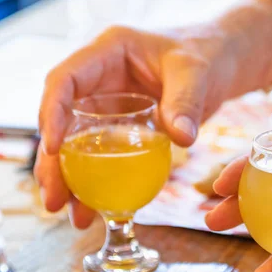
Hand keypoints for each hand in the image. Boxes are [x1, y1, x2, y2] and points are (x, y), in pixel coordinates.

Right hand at [35, 26, 233, 227]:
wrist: (219, 63)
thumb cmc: (204, 54)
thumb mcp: (196, 73)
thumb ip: (186, 102)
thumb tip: (182, 139)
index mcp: (106, 53)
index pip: (64, 80)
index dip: (52, 113)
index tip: (53, 150)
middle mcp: (97, 81)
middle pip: (61, 121)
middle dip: (52, 163)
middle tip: (55, 201)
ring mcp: (106, 106)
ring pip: (76, 145)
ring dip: (71, 181)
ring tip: (77, 217)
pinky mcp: (119, 128)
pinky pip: (101, 156)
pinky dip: (97, 183)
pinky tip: (98, 210)